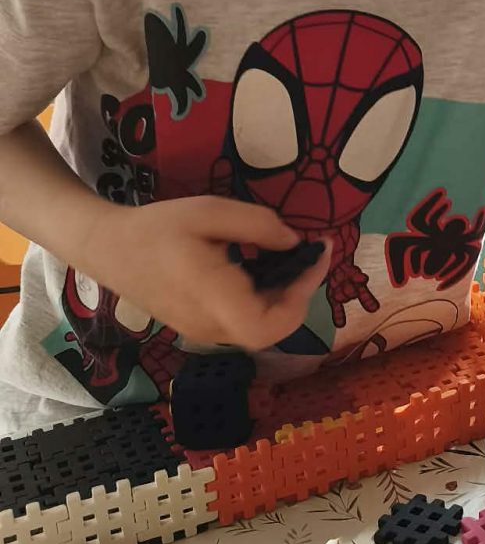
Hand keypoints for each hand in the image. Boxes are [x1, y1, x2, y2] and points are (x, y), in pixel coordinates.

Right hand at [82, 196, 330, 351]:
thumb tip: (296, 243)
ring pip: (260, 328)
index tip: (317, 254)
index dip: (303, 295)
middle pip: (271, 329)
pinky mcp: (201, 328)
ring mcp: (205, 332)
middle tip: (311, 254)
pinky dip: (265, 300)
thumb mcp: (210, 211)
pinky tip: (266, 268)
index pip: (270, 324)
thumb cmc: (158, 228)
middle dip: (300, 293)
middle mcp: (211, 326)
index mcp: (212, 299)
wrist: (109, 248)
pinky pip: (243, 322)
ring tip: (294, 258)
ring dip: (285, 297)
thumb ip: (258, 226)